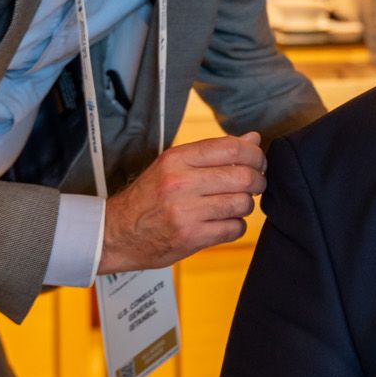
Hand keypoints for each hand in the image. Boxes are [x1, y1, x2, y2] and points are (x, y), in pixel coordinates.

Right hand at [97, 133, 264, 273]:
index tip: (259, 162)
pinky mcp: (191, 237)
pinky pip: (235, 228)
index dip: (255, 155)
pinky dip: (236, 226)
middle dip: (258, 181)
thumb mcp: (174, 166)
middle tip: (255, 185)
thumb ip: (213, 152)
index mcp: (177, 159)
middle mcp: (181, 182)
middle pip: (243, 177)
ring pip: (242, 204)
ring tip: (234, 205)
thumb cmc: (148, 197)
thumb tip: (253, 139)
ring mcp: (186, 211)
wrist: (116, 232)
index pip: (232, 148)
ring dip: (246, 205)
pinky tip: (224, 223)